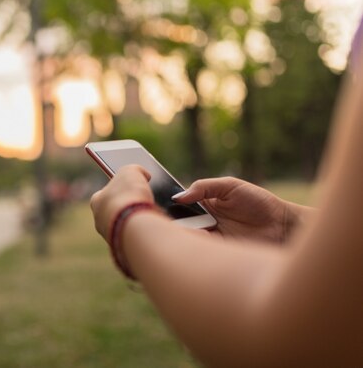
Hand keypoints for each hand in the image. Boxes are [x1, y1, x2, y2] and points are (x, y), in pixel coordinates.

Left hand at [90, 165, 160, 241]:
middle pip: (117, 210)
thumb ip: (135, 169)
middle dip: (130, 205)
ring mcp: (113, 237)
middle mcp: (101, 221)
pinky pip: (137, 237)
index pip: (106, 192)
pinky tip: (155, 226)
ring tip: (154, 212)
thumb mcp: (131, 171)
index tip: (132, 185)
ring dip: (139, 220)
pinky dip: (146, 232)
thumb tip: (143, 174)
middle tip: (146, 198)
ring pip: (127, 225)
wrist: (134, 225)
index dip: (120, 187)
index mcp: (97, 202)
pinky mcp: (127, 248)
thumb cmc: (128, 196)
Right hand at [173, 177, 292, 242]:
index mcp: (202, 204)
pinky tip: (202, 237)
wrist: (283, 226)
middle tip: (167, 217)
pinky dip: (196, 246)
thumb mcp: (230, 186)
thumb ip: (203, 187)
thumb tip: (177, 196)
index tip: (156, 203)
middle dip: (169, 221)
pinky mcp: (217, 253)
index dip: (166, 205)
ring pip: (185, 238)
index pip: (177, 205)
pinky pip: (200, 251)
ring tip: (191, 228)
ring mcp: (209, 238)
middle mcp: (202, 222)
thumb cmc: (259, 202)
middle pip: (177, 223)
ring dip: (184, 234)